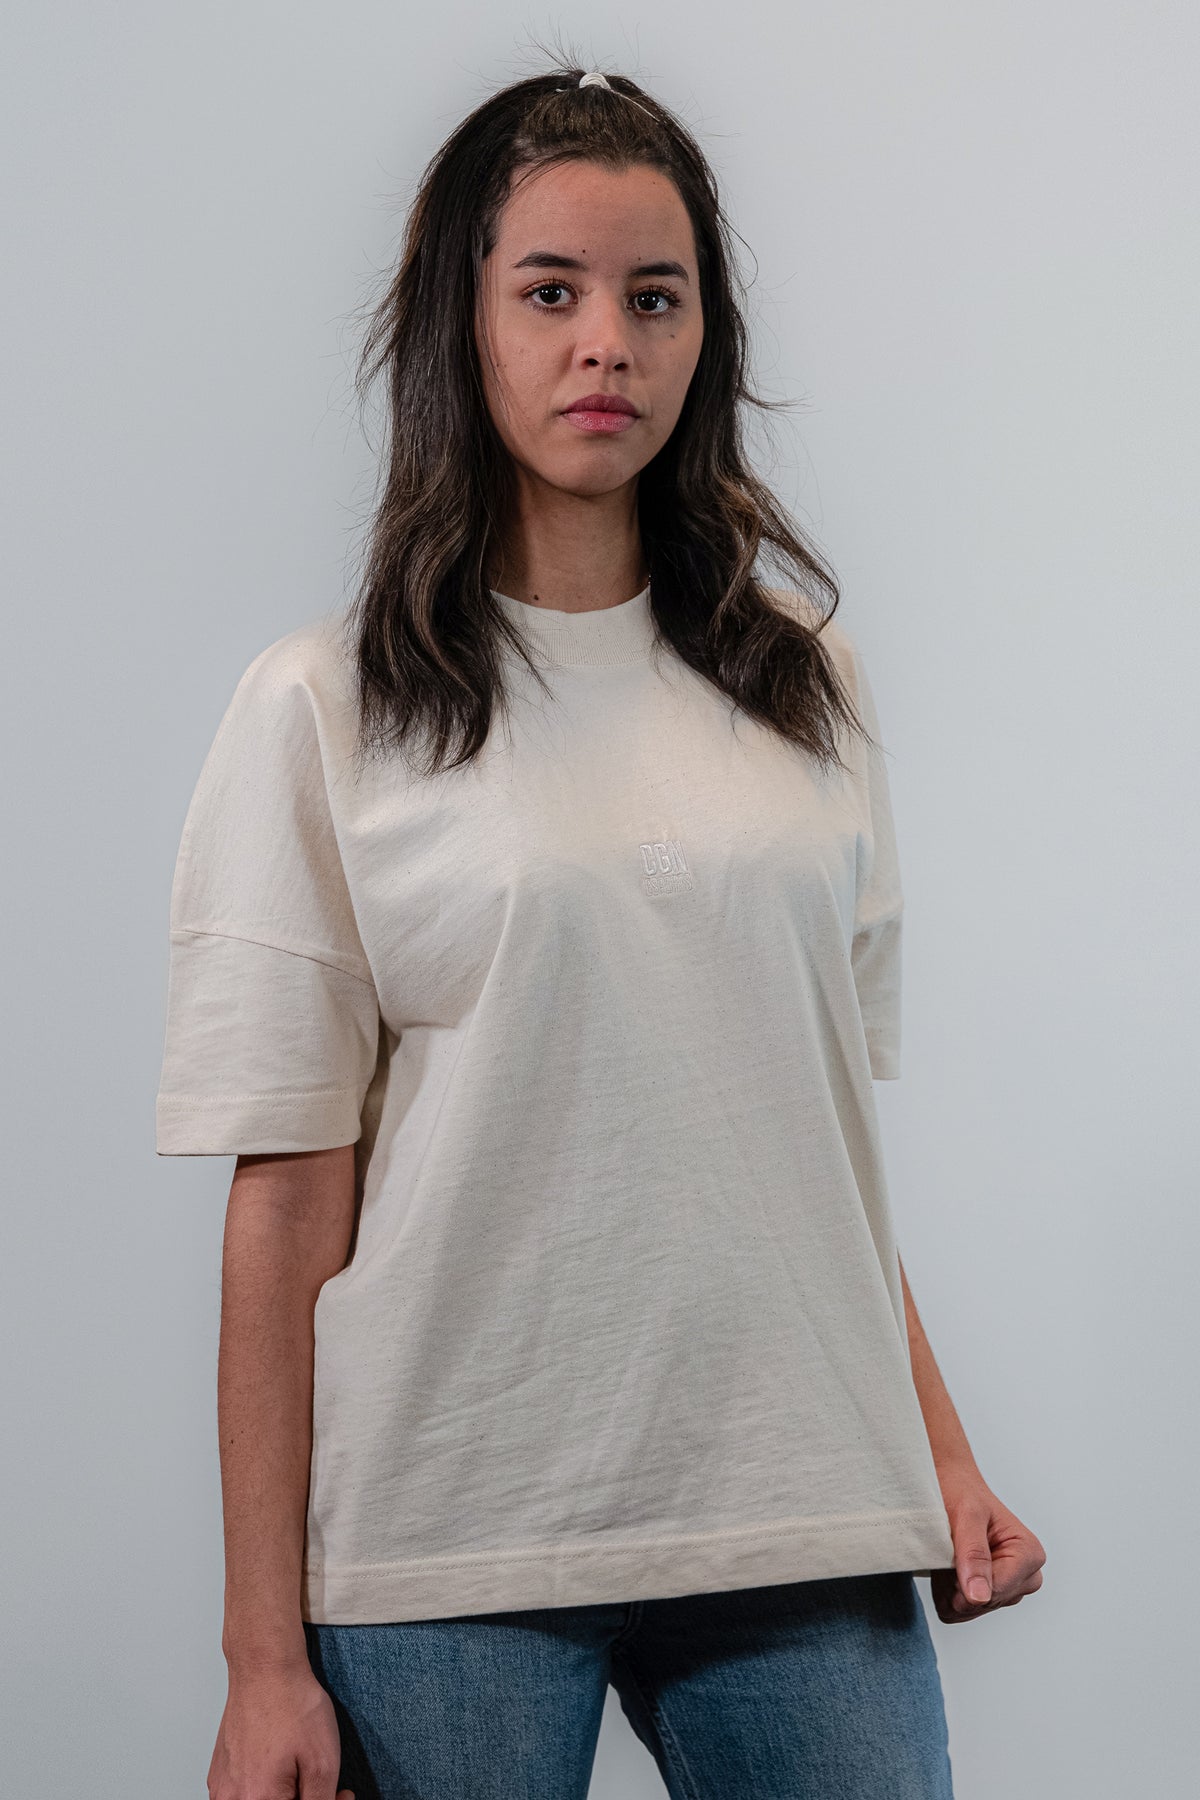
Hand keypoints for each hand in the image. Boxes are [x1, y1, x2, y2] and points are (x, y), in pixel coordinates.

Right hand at [206, 1658, 355, 1798]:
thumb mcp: (322, 1761)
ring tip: (297, 1766)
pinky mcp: (219, 1774)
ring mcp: (221, 1788)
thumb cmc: (292, 1705)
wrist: (264, 1668)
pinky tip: (277, 1762)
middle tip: (318, 1777)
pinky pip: (243, 1794)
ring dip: (282, 1794)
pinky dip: (262, 1786)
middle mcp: (233, 1799)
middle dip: (302, 1798)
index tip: (336, 1793)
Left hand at [928, 1462, 1045, 1625]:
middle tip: (949, 1550)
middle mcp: (1026, 1575)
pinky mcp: (991, 1594)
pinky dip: (947, 1592)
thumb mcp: (966, 1516)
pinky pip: (962, 1612)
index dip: (965, 1578)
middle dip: (957, 1583)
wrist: (951, 1485)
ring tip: (948, 1555)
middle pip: (984, 1603)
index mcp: (1029, 1554)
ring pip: (971, 1610)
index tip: (953, 1552)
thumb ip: (973, 1555)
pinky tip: (947, 1567)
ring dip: (949, 1587)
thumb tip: (980, 1596)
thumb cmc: (961, 1492)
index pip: (996, 1591)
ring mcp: (1009, 1588)